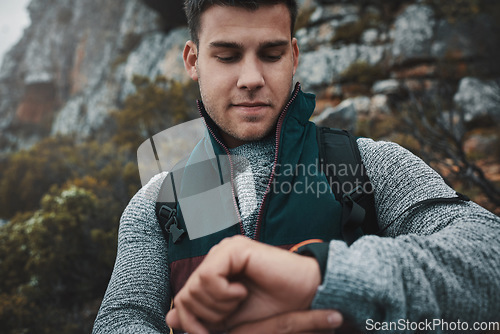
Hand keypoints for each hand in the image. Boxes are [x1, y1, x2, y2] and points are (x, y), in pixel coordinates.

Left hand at [166, 235, 321, 332]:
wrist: (303, 296)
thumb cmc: (271, 307)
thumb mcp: (229, 319)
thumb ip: (202, 316)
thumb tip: (170, 316)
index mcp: (216, 272)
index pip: (184, 297)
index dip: (190, 322)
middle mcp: (217, 258)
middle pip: (187, 294)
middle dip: (207, 315)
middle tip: (232, 312)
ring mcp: (225, 251)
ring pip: (195, 286)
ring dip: (218, 304)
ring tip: (240, 300)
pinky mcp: (234, 250)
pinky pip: (209, 277)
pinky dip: (223, 293)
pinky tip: (242, 291)